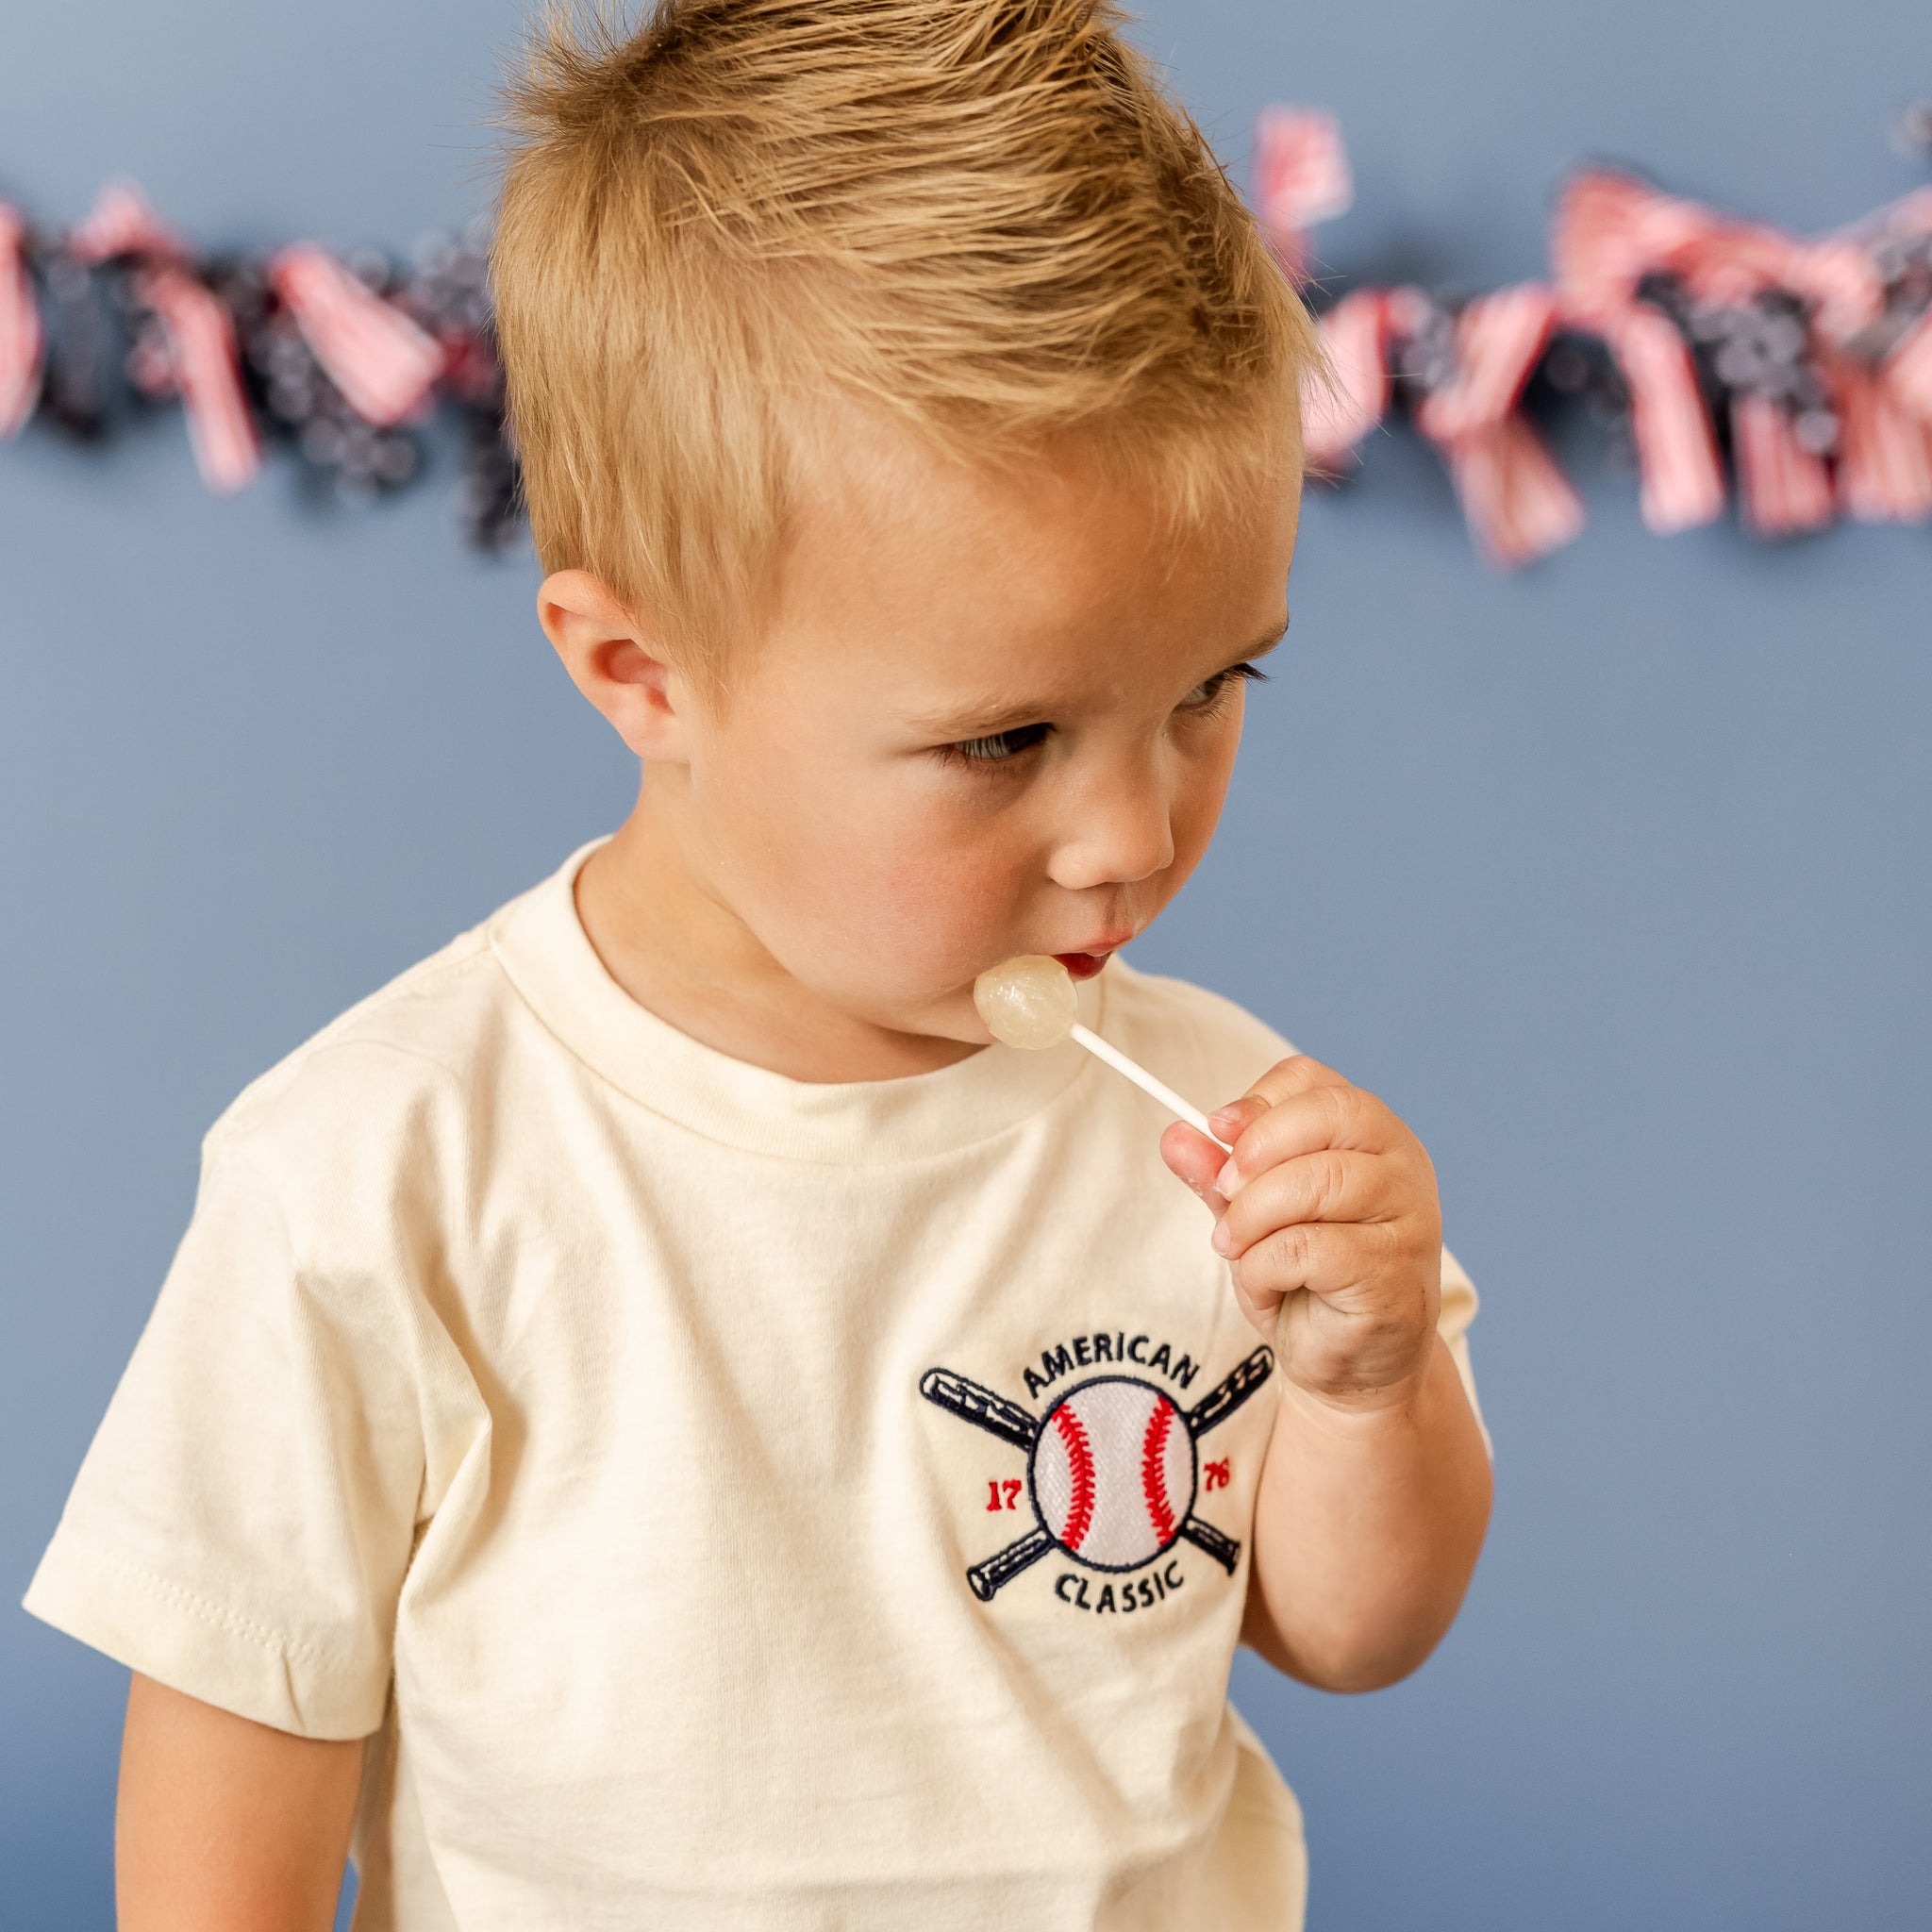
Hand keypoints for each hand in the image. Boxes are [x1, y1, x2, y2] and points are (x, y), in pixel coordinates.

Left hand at [1161, 1055, 1442, 1411]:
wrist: (1350, 1367)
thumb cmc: (1306, 1280)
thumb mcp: (1252, 1217)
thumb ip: (1219, 1174)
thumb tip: (1175, 1136)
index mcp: (1371, 1134)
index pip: (1315, 1082)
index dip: (1259, 1101)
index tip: (1218, 1130)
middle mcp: (1402, 1165)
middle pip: (1326, 1117)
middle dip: (1255, 1152)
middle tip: (1224, 1194)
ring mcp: (1408, 1218)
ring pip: (1316, 1181)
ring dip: (1252, 1217)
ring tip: (1234, 1247)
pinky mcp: (1394, 1274)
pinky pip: (1308, 1248)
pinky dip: (1264, 1266)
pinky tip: (1266, 1285)